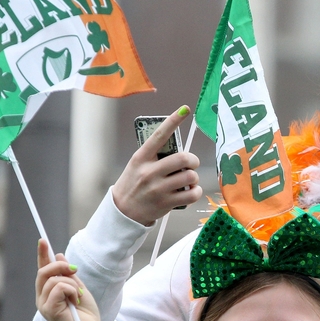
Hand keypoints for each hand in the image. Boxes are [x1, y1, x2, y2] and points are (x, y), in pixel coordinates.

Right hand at [35, 239, 100, 320]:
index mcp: (49, 292)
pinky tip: (75, 301)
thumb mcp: (79, 288)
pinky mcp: (48, 310)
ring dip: (71, 283)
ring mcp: (44, 304)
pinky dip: (71, 290)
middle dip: (60, 266)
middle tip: (75, 269)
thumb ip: (69, 275)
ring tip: (78, 296)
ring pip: (54, 279)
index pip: (42, 270)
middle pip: (44, 271)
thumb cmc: (85, 314)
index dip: (42, 255)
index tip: (42, 240)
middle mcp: (42, 297)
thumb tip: (59, 256)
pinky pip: (59, 288)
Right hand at [113, 106, 202, 225]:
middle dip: (193, 160)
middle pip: (183, 158)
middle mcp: (150, 172)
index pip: (159, 135)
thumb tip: (180, 151)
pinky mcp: (166, 203)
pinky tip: (190, 191)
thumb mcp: (137, 165)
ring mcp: (158, 188)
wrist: (123, 211)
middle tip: (191, 164)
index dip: (173, 121)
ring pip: (190, 176)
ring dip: (194, 177)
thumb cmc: (134, 184)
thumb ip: (155, 156)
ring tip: (188, 180)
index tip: (185, 109)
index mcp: (141, 158)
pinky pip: (192, 194)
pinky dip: (196, 192)